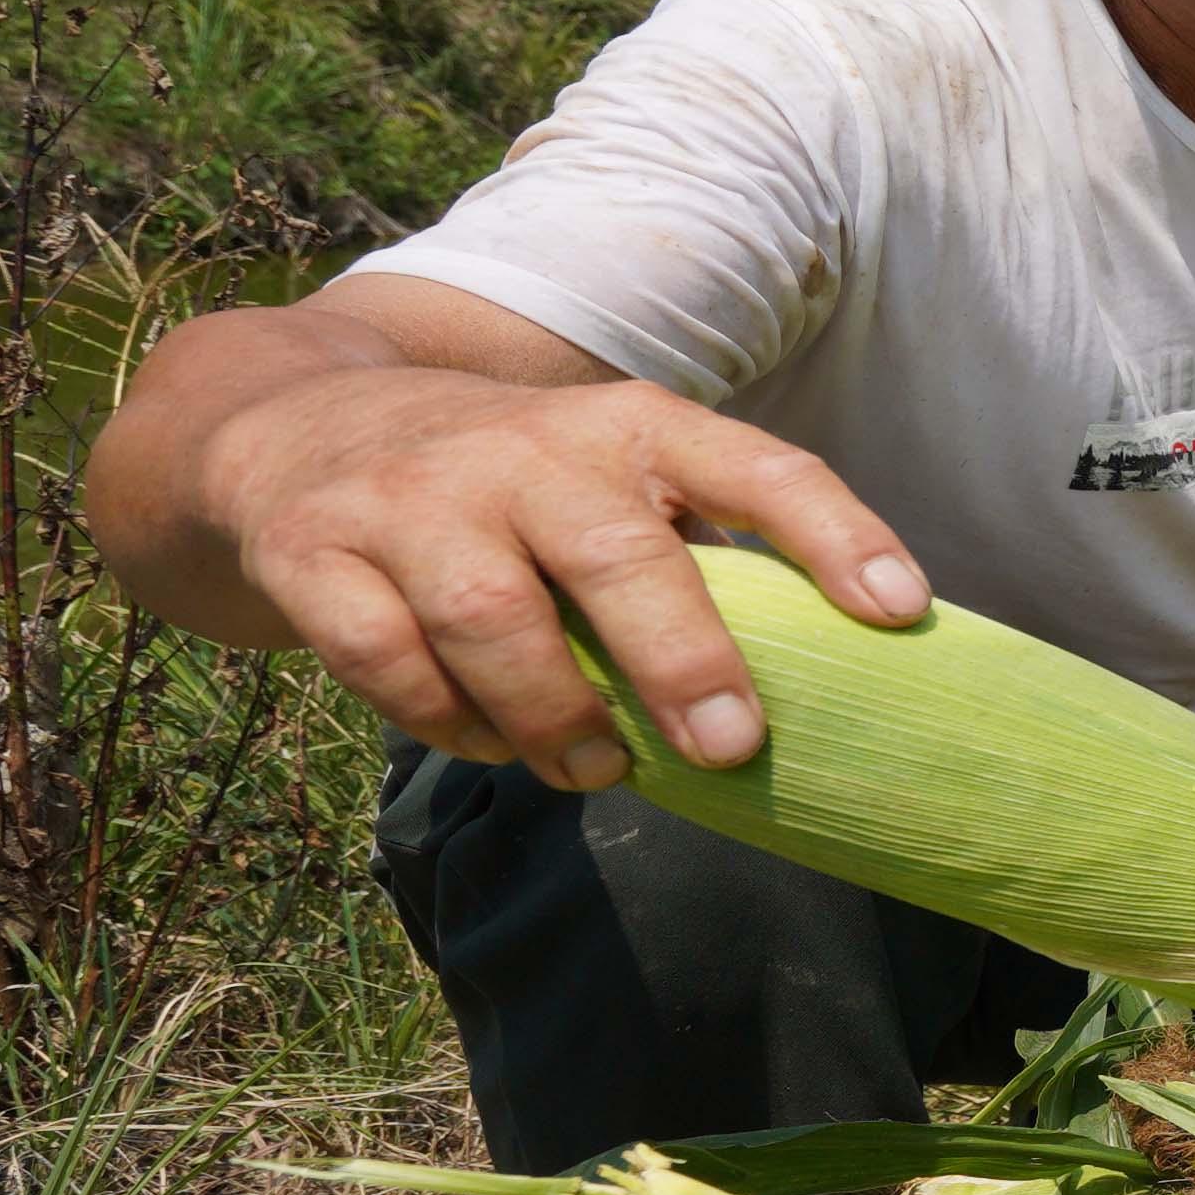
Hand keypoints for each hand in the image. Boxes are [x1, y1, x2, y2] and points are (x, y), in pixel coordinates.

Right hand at [197, 366, 924, 790]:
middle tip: (731, 748)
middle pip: (618, 555)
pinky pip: (388, 657)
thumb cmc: (510, 482)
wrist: (293, 424)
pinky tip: (489, 743)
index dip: (837, 534)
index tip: (901, 610)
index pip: (758, 467)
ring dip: (558, 715)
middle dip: (682, 660)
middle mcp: (527, 448)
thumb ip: (694, 551)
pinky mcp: (315, 552)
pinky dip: (446, 720)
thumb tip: (817, 683)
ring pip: (495, 619)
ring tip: (601, 770)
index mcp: (631, 425)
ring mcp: (413, 496)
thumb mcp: (607, 474)